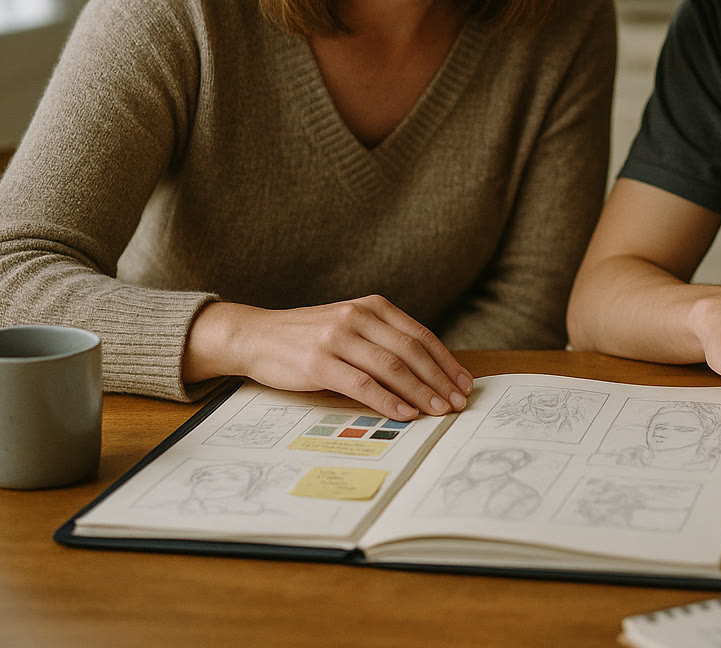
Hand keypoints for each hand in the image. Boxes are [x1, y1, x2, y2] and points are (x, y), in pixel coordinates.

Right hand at [184, 296, 473, 419]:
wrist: (256, 336)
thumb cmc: (308, 337)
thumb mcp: (350, 326)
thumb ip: (383, 340)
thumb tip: (428, 372)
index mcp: (372, 307)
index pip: (420, 336)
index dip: (446, 362)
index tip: (464, 384)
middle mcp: (359, 317)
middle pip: (412, 352)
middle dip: (439, 380)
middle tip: (457, 403)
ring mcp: (338, 338)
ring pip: (392, 368)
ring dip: (420, 393)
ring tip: (438, 411)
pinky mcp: (320, 362)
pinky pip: (363, 384)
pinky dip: (388, 401)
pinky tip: (405, 414)